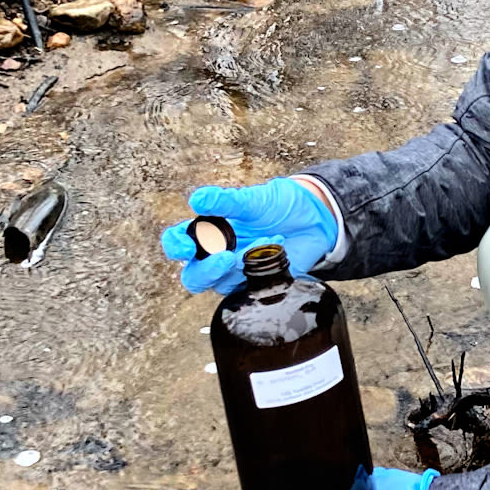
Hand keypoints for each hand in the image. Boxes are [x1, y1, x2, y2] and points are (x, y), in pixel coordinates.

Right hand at [159, 177, 339, 295]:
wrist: (313, 218)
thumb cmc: (277, 205)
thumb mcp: (252, 199)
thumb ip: (225, 201)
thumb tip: (196, 199)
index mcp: (208, 231)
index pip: (178, 242)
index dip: (175, 247)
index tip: (186, 247)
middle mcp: (217, 255)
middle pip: (194, 276)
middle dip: (205, 271)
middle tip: (227, 258)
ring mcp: (236, 273)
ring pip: (221, 285)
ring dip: (242, 266)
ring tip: (268, 241)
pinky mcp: (257, 286)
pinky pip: (251, 289)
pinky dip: (264, 272)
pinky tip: (279, 248)